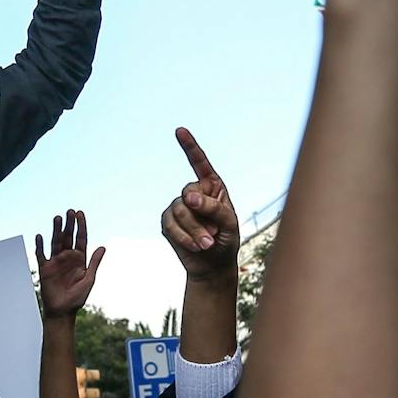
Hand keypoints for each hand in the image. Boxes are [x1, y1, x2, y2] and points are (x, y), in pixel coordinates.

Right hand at [36, 210, 106, 319]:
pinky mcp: (44, 268)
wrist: (62, 311)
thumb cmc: (77, 298)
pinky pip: (41, 255)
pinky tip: (40, 236)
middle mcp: (67, 258)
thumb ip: (94, 263)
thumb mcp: (89, 279)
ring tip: (57, 218)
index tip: (80, 214)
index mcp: (80, 259)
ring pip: (55, 242)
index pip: (81, 239)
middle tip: (70, 211)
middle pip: (68, 237)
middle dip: (69, 224)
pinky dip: (39, 246)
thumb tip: (103, 247)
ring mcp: (55, 262)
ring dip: (56, 230)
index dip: (81, 226)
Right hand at [161, 130, 240, 280]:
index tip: (179, 131)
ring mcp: (179, 206)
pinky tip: (194, 247)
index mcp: (213, 187)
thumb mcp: (230, 224)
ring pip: (179, 210)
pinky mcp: (168, 222)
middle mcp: (195, 193)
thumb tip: (188, 197)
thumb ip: (214, 208)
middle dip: (201, 216)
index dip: (190, 147)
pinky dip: (183, 237)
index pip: (200, 164)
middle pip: (189, 193)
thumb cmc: (227, 241)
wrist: (213, 266)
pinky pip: (170, 225)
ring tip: (207, 243)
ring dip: (194, 231)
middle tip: (214, 233)